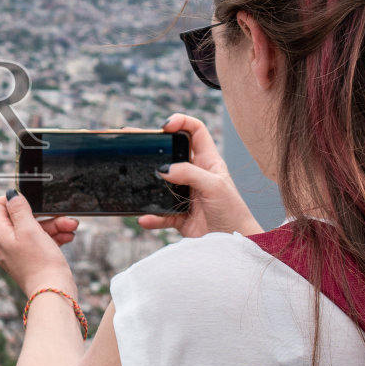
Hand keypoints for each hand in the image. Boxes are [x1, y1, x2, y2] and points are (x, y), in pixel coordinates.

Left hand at [0, 191, 76, 295]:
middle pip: (19, 218)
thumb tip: (10, 194)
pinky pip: (39, 243)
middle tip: (64, 216)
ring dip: (54, 226)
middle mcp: (4, 244)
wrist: (54, 294)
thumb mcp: (29, 229)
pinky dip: (53, 238)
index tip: (32, 202)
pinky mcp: (30, 262)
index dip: (13, 199)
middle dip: (44, 215)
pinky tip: (68, 237)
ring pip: (33, 231)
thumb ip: (19, 209)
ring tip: (71, 227)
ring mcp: (17, 254)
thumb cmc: (41, 263)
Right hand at [137, 113, 262, 238]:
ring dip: (146, 183)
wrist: (234, 243)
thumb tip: (163, 168)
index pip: (195, 131)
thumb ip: (189, 174)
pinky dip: (151, 216)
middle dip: (152, 146)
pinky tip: (144, 217)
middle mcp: (195, 175)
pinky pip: (159, 213)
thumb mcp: (215, 186)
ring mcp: (185, 195)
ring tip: (130, 177)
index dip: (181, 122)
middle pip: (170, 153)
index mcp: (208, 161)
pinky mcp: (178, 215)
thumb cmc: (233, 211)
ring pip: (160, 183)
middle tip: (132, 139)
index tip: (164, 126)